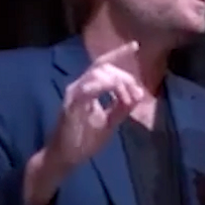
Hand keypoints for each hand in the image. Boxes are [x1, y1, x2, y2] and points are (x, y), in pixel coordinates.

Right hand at [48, 40, 145, 167]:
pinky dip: (102, 88)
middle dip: (124, 77)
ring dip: (116, 83)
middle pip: (103, 68)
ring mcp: (73, 95)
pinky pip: (86, 90)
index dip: (118, 54)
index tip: (135, 46)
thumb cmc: (84, 139)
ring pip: (95, 74)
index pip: (103, 65)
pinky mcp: (70, 107)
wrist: (65, 158)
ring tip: (127, 99)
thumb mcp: (109, 122)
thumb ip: (121, 108)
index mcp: (87, 88)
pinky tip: (114, 93)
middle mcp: (78, 86)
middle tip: (136, 95)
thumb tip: (138, 94)